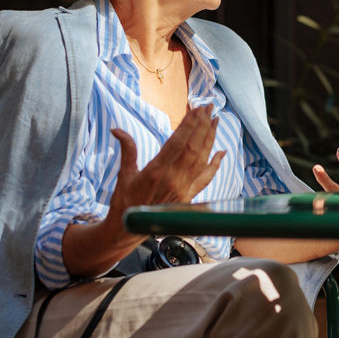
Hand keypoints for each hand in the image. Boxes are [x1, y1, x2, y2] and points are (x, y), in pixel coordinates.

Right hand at [108, 104, 224, 216]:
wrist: (128, 231)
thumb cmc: (124, 201)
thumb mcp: (124, 175)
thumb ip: (127, 150)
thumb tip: (116, 129)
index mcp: (157, 171)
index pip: (178, 142)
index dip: (189, 125)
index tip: (197, 109)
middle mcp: (174, 179)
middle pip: (193, 147)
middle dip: (203, 125)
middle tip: (209, 107)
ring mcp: (184, 189)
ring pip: (202, 159)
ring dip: (210, 138)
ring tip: (216, 121)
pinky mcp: (189, 197)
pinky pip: (206, 178)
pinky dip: (215, 164)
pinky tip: (222, 152)